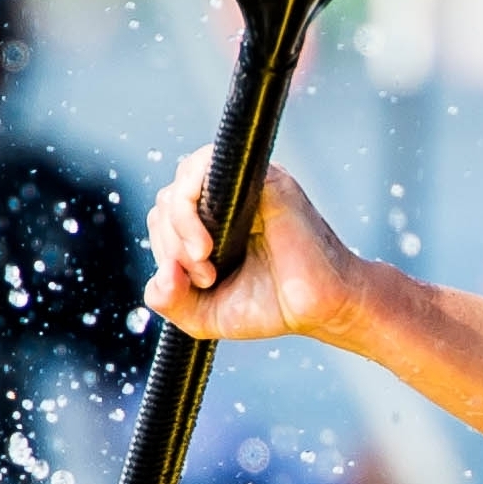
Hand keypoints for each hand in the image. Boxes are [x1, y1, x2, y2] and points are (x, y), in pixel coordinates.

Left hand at [144, 146, 365, 341]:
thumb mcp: (204, 313)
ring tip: (204, 264)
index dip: (166, 248)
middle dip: (171, 244)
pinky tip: (205, 245)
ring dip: (178, 228)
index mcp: (215, 222)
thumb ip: (168, 299)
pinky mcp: (266, 181)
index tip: (196, 283)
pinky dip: (190, 210)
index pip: (166, 216)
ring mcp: (249, 186)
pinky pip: (207, 171)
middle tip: (205, 277)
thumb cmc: (274, 307)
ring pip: (182, 183)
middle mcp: (230, 198)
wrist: (323, 309)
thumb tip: (158, 274)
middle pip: (169, 199)